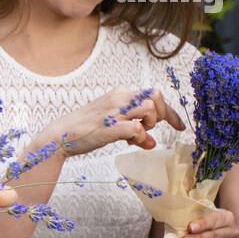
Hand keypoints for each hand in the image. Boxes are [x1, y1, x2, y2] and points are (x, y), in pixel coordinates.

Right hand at [43, 86, 184, 158]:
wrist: (60, 136)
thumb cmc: (85, 130)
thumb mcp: (112, 125)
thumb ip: (133, 130)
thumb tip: (152, 143)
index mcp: (119, 94)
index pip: (154, 95)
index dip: (170, 112)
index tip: (178, 126)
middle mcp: (118, 98)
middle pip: (155, 97)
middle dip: (160, 115)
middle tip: (149, 129)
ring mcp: (114, 112)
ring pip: (149, 108)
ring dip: (149, 125)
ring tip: (135, 137)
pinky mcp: (109, 126)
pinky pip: (136, 128)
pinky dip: (139, 137)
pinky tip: (130, 142)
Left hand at [180, 207, 238, 237]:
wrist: (214, 234)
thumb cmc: (201, 223)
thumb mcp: (198, 215)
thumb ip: (188, 217)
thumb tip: (171, 220)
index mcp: (226, 218)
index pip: (215, 220)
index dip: (203, 224)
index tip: (190, 227)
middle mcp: (231, 234)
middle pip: (215, 237)